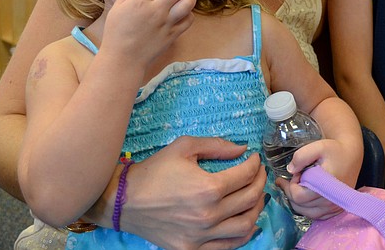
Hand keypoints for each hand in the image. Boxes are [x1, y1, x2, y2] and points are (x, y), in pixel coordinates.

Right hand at [102, 0, 195, 69]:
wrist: (124, 59)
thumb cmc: (116, 33)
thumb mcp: (117, 8)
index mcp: (140, 1)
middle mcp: (156, 10)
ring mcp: (167, 23)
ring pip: (189, 1)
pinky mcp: (174, 34)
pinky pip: (190, 18)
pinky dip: (188, 13)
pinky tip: (179, 13)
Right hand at [117, 136, 266, 249]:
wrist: (124, 200)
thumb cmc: (154, 171)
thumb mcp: (184, 147)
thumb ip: (216, 145)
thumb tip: (242, 149)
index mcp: (208, 188)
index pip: (246, 176)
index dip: (255, 164)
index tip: (254, 159)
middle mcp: (208, 215)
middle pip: (250, 199)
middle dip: (260, 182)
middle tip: (259, 173)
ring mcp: (201, 236)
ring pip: (245, 225)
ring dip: (256, 208)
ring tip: (255, 196)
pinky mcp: (192, 249)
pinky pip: (228, 245)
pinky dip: (243, 233)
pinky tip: (245, 221)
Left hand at [278, 139, 358, 219]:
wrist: (351, 155)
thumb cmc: (335, 150)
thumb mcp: (318, 147)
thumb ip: (301, 156)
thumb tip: (290, 170)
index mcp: (326, 186)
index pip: (298, 197)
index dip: (291, 185)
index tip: (296, 173)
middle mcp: (331, 201)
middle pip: (300, 207)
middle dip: (292, 192)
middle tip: (295, 179)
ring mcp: (335, 207)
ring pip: (307, 213)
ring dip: (298, 202)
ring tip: (299, 186)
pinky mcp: (336, 209)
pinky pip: (317, 216)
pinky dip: (308, 208)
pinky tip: (307, 196)